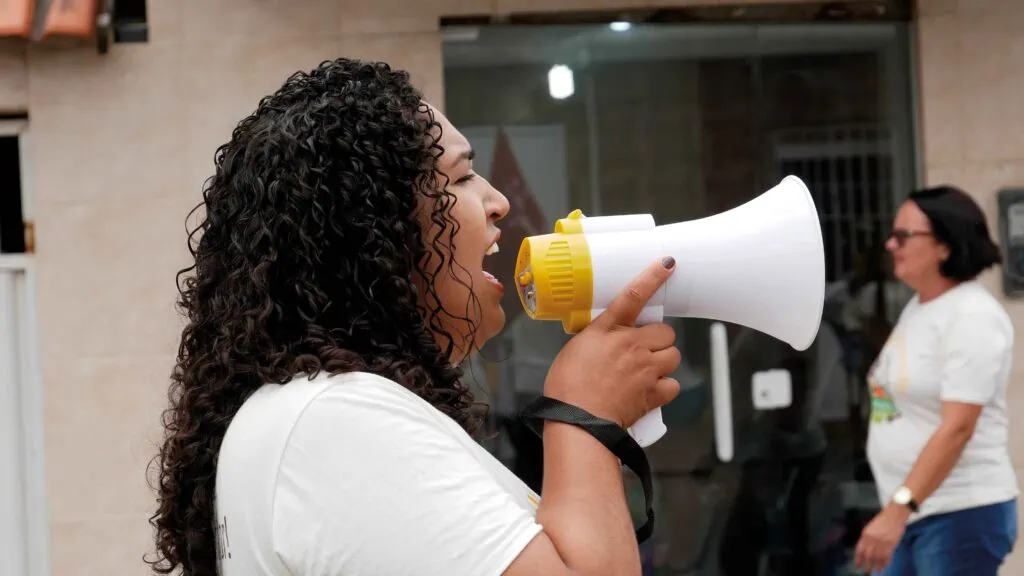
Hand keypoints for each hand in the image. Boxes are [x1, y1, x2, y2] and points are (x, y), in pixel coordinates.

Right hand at [544, 257, 681, 427]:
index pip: (633, 295)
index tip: (668, 264)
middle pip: (665, 332)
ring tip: (644, 373)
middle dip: (658, 341)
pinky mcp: (654, 393)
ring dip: (663, 363)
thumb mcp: (576, 350)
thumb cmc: (567, 389)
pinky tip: (648, 392)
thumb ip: (598, 339)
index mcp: (607, 330)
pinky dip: (664, 388)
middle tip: (643, 351)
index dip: (653, 277)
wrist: (577, 421)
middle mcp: (631, 345)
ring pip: (672, 356)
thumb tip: (609, 339)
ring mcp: (646, 369)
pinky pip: (672, 385)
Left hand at [854, 505, 908, 572]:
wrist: (894, 515)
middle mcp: (872, 539)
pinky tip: (884, 566)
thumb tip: (865, 549)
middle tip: (867, 571)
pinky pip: (887, 556)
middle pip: (868, 555)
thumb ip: (867, 538)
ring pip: (878, 557)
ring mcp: (882, 542)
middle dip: (867, 565)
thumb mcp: (870, 527)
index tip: (857, 565)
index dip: (858, 559)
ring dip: (877, 566)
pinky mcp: (891, 544)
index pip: (860, 549)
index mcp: (865, 534)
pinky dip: (885, 562)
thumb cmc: (882, 520)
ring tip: (876, 571)